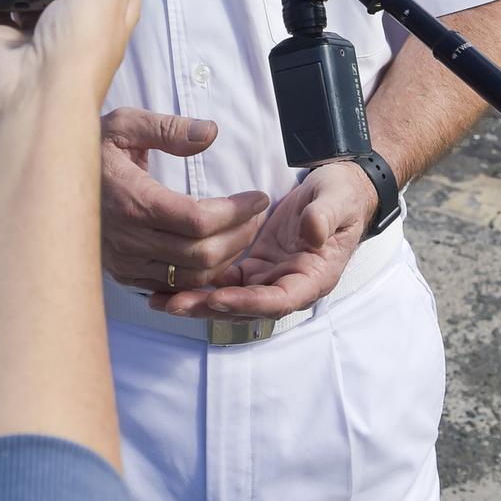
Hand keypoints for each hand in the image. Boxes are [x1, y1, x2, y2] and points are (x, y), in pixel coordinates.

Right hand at [101, 109, 269, 293]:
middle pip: (201, 254)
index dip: (237, 212)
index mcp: (132, 200)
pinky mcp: (122, 274)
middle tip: (256, 215)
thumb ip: (169, 128)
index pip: (198, 220)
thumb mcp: (125, 124)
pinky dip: (201, 275)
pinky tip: (216, 253)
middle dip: (239, 235)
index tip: (258, 197)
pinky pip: (172, 286)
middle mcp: (128, 239)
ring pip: (190, 277)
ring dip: (225, 258)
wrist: (47, 181)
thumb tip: (210, 134)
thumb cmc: (90, 148)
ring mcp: (124, 262)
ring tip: (242, 231)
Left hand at [150, 158, 379, 318]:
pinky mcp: (256, 266)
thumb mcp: (337, 200)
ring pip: (232, 297)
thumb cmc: (341, 196)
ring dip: (199, 301)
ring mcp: (271, 278)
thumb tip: (312, 232)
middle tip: (174, 305)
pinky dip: (201, 283)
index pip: (279, 301)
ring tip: (160, 300)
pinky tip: (170, 280)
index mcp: (314, 277)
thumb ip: (324, 216)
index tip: (219, 298)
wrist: (337, 191)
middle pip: (248, 307)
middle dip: (211, 308)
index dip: (248, 302)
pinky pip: (226, 280)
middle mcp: (290, 285)